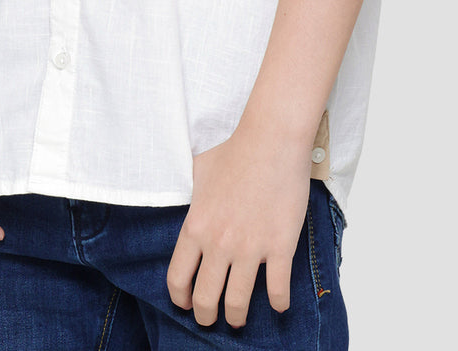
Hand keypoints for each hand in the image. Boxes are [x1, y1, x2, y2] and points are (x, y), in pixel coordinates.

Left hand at [166, 117, 311, 327]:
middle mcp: (219, 244)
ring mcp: (250, 248)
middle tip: (211, 318)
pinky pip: (277, 291)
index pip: (178, 279)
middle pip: (205, 299)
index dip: (179, 298)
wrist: (272, 140)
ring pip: (238, 303)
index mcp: (196, 227)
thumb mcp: (198, 169)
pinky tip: (278, 303)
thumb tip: (184, 198)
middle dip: (206, 316)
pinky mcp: (280, 247)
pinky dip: (278, 303)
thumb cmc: (236, 150)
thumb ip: (189, 192)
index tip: (185, 303)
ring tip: (239, 318)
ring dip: (237, 316)